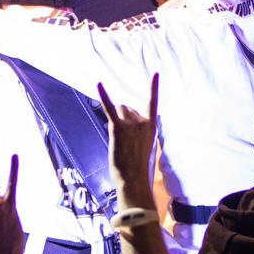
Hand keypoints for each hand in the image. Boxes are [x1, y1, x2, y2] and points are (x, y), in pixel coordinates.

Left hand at [98, 75, 160, 203]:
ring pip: (118, 110)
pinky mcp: (118, 128)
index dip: (153, 87)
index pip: (153, 102)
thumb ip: (138, 129)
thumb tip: (123, 116)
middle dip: (122, 119)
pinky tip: (99, 83)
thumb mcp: (144, 144)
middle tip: (125, 141)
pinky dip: (104, 95)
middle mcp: (142, 121)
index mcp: (151, 126)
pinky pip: (110, 108)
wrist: (133, 179)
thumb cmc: (138, 165)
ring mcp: (131, 124)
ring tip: (119, 140)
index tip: (155, 73)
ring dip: (115, 120)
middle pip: (126, 107)